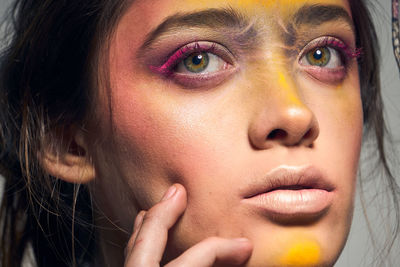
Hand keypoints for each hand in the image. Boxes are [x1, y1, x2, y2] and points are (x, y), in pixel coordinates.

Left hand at [124, 184, 252, 266]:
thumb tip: (242, 254)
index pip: (200, 256)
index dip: (225, 248)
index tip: (244, 246)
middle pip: (148, 238)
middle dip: (164, 212)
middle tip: (178, 190)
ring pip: (131, 246)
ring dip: (147, 225)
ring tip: (157, 209)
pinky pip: (128, 258)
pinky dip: (138, 243)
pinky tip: (144, 242)